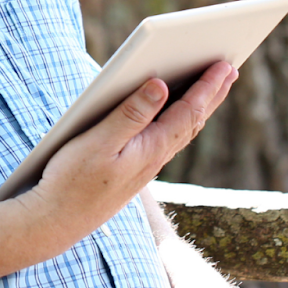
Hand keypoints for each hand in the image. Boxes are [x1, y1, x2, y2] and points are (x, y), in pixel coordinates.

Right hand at [21, 62, 237, 243]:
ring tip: (212, 89)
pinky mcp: (133, 171)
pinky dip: (179, 121)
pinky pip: (167, 140)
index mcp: (151, 148)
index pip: (188, 111)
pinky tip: (175, 117)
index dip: (207, 86)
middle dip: (212, 94)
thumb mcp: (98, 142)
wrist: (56, 223)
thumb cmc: (71, 181)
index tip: (225, 64)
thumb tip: (160, 85)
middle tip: (231, 69)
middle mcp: (154, 159)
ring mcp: (145, 167)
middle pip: (192, 120)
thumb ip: (130, 113)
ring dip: (199, 107)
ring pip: (181, 132)